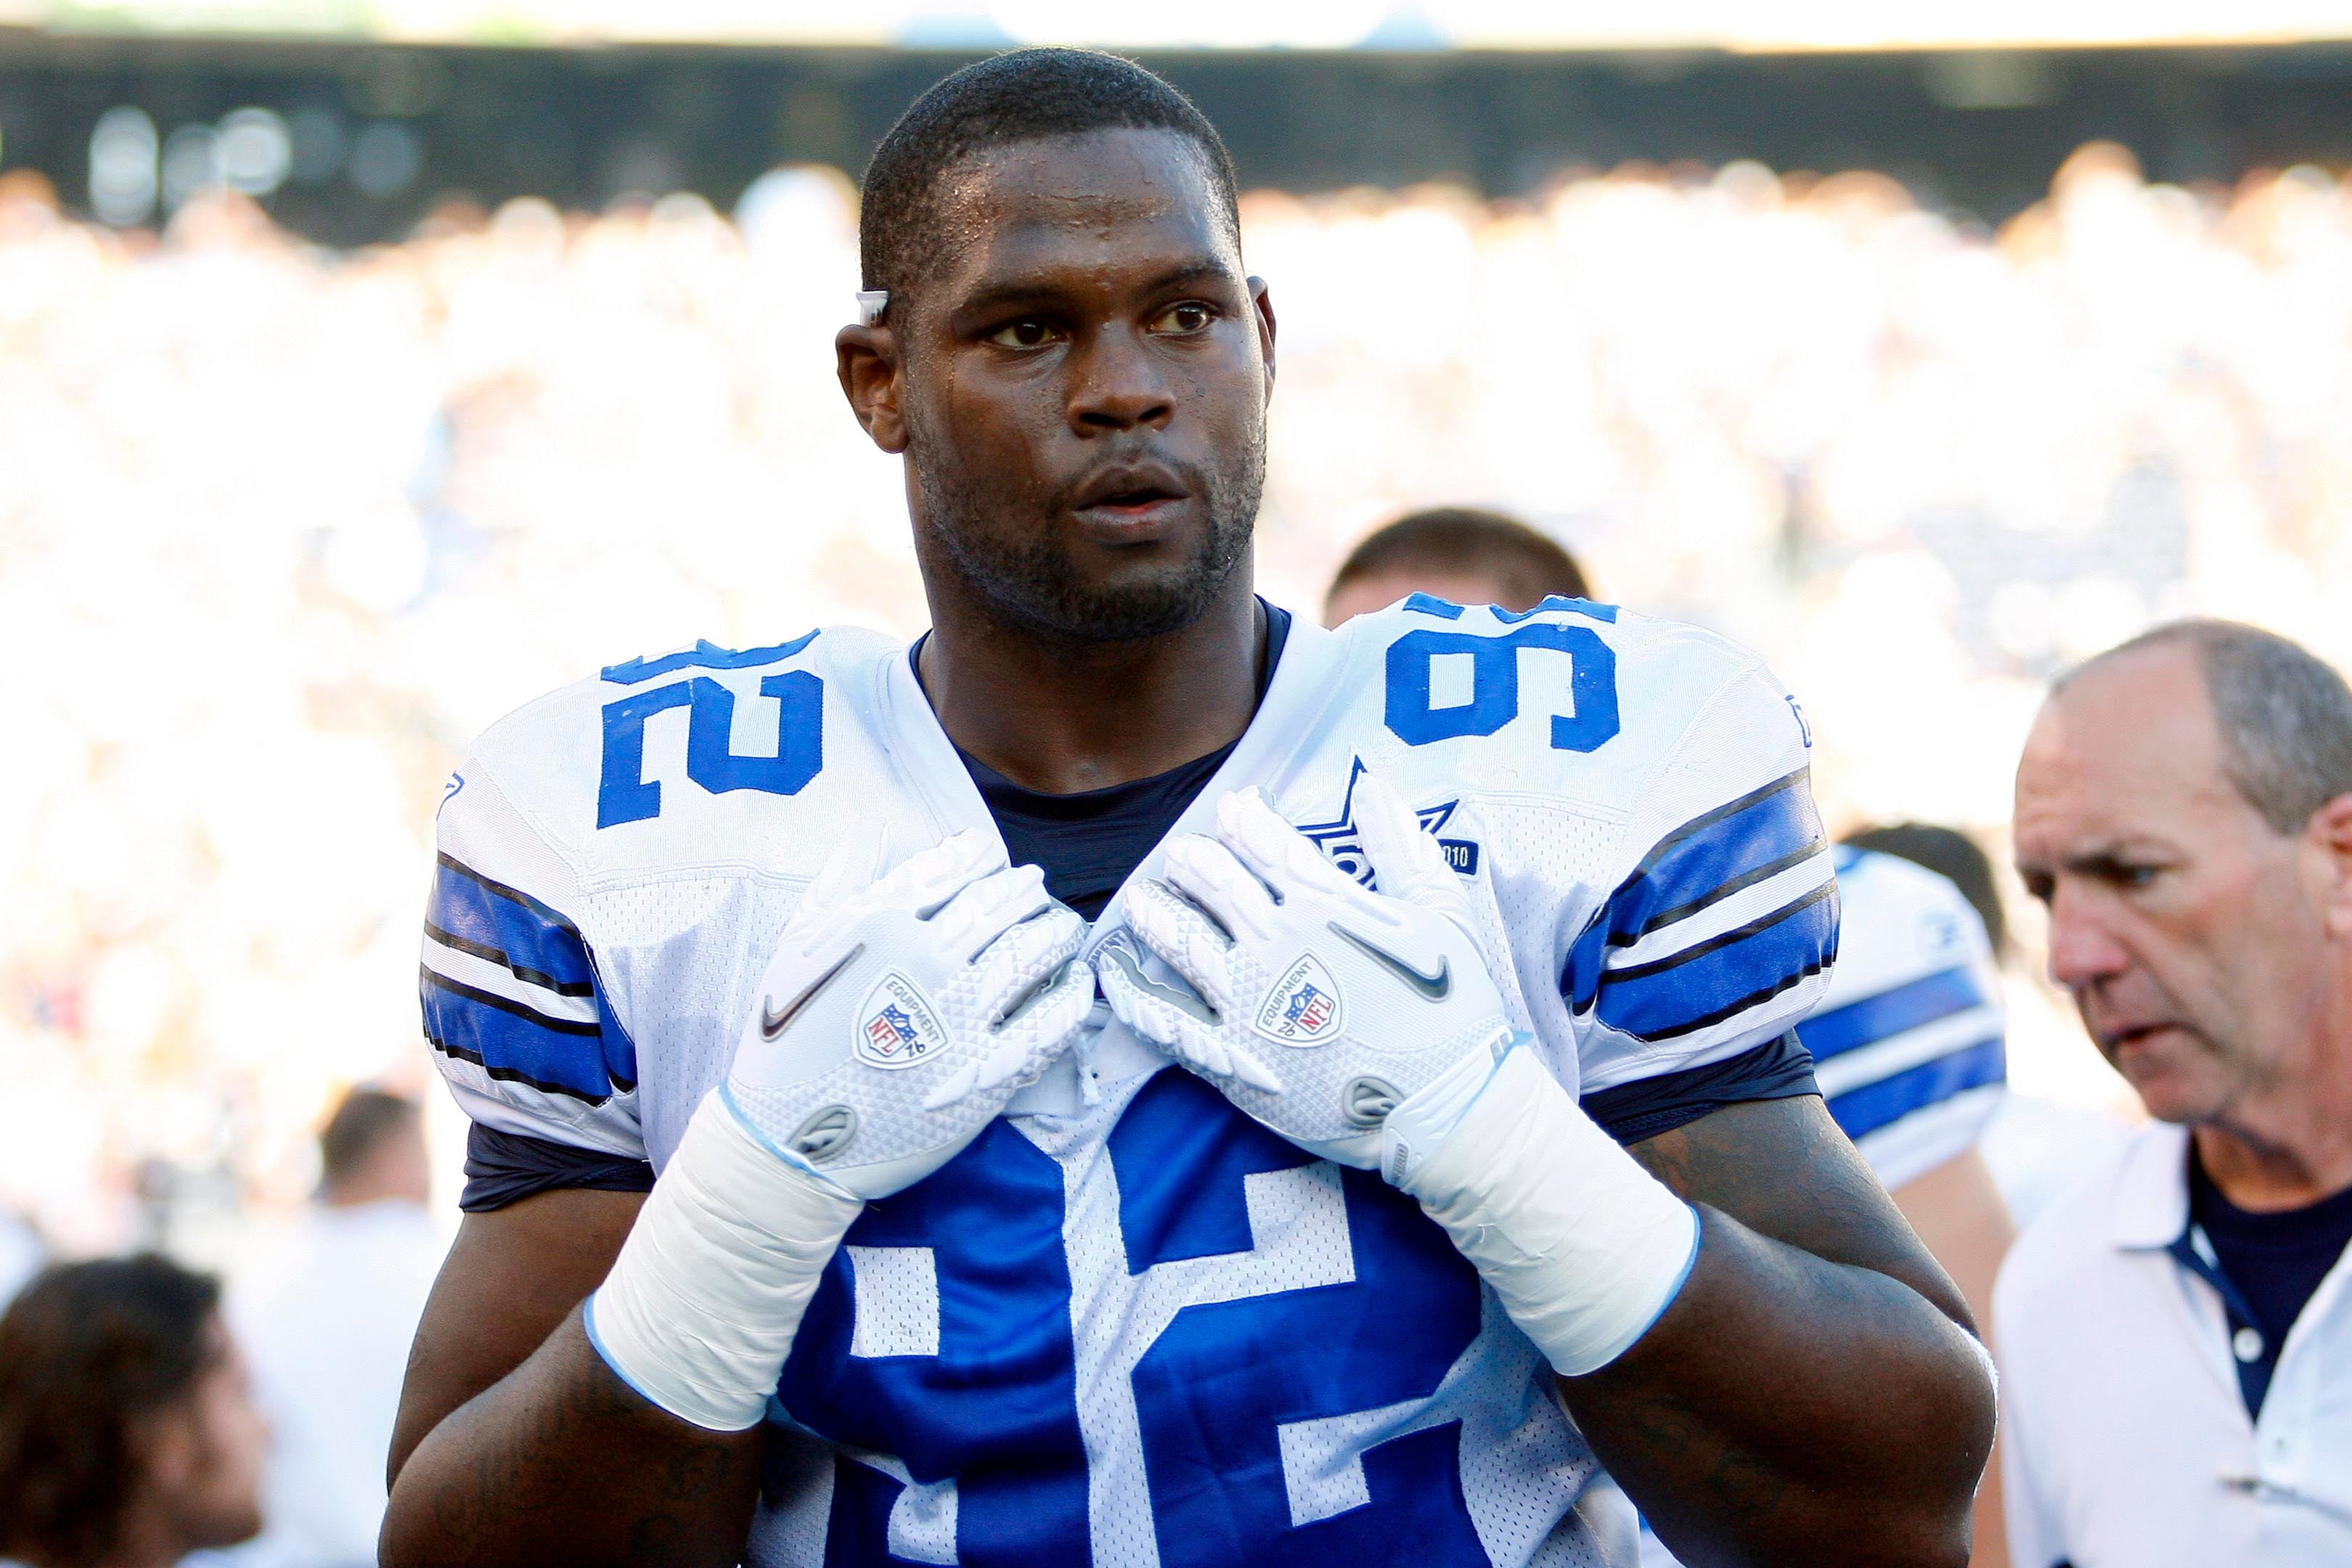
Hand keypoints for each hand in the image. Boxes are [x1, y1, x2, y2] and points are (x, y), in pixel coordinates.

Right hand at [724, 826, 1093, 1197]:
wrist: (790, 1138)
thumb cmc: (788, 1039)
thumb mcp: (797, 946)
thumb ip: (840, 882)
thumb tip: (874, 829)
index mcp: (882, 923)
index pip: (952, 868)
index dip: (980, 856)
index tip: (992, 857)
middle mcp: (928, 959)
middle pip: (1001, 904)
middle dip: (1025, 891)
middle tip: (1036, 889)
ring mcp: (963, 1014)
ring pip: (1033, 951)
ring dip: (1056, 932)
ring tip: (1063, 928)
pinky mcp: (988, 1067)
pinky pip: (1050, 1020)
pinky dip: (1071, 995)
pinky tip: (1075, 983)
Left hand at [1099, 778, 1516, 1172]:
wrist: (1445, 1103)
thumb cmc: (1452, 1006)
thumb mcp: (1441, 910)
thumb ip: (1401, 843)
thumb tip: (1374, 787)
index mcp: (1322, 904)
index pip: (1267, 845)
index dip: (1244, 820)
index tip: (1233, 809)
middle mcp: (1273, 944)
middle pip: (1215, 885)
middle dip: (1194, 863)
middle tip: (1180, 854)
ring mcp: (1245, 1001)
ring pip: (1180, 941)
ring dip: (1157, 912)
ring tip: (1142, 899)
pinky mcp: (1229, 1056)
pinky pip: (1165, 1020)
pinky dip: (1134, 995)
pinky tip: (1116, 978)